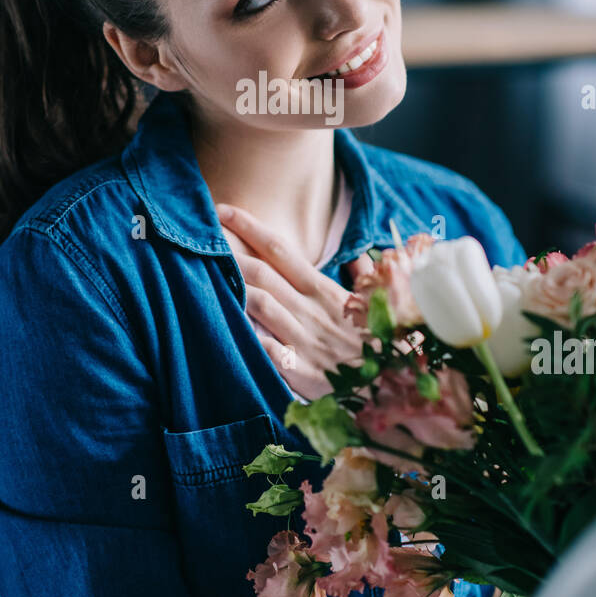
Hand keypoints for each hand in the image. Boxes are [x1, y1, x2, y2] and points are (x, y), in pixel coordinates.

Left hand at [216, 203, 367, 400]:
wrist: (395, 386)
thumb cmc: (384, 344)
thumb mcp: (379, 305)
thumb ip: (365, 278)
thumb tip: (360, 256)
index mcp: (325, 290)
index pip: (282, 251)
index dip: (251, 228)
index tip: (224, 210)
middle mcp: (310, 310)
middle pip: (262, 273)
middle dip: (229, 253)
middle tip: (200, 237)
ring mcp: (303, 340)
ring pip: (259, 305)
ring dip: (230, 287)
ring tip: (202, 273)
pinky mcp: (299, 370)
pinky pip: (265, 349)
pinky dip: (244, 336)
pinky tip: (221, 325)